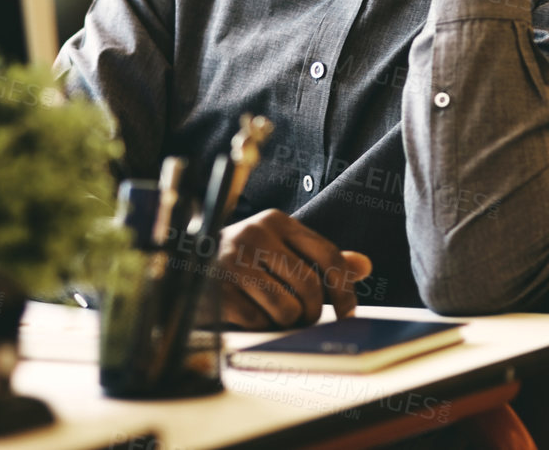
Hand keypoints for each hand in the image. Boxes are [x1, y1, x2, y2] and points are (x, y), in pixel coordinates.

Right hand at [215, 209, 373, 328]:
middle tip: (305, 318)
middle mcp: (254, 234)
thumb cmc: (243, 261)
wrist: (184, 266)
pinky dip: (260, 327)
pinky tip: (248, 314)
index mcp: (276, 222)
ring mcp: (232, 261)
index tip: (348, 313)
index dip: (344, 289)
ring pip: (287, 309)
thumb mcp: (281, 250)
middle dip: (314, 311)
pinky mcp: (216, 290)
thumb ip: (320, 258)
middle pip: (310, 286)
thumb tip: (365, 265)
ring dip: (287, 322)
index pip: (327, 254)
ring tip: (274, 314)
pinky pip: (259, 322)